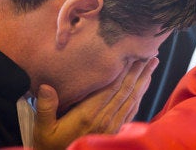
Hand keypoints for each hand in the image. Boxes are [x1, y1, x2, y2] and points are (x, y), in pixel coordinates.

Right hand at [33, 57, 158, 149]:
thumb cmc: (50, 144)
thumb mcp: (43, 128)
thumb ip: (45, 107)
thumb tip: (45, 86)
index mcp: (88, 114)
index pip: (111, 87)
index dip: (124, 70)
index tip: (132, 54)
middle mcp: (104, 119)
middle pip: (126, 90)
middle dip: (139, 71)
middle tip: (150, 54)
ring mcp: (112, 126)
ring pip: (132, 99)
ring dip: (143, 81)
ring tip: (152, 65)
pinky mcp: (116, 132)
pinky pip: (132, 111)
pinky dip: (140, 96)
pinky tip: (144, 86)